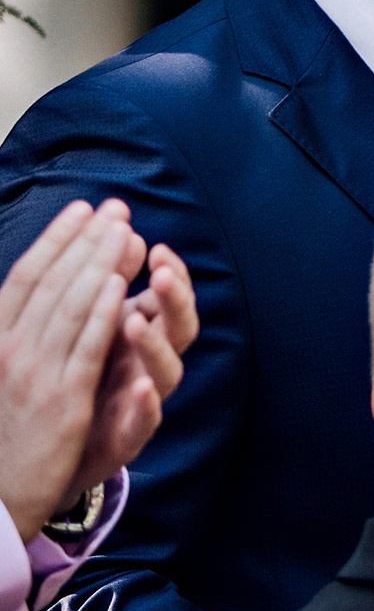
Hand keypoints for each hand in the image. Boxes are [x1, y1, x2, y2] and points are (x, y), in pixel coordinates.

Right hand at [0, 201, 135, 542]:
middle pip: (52, 284)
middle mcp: (9, 349)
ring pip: (71, 308)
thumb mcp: (2, 376)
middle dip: (86, 241)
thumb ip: (18, 335)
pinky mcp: (62, 403)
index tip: (81, 209)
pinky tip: (123, 289)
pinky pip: (85, 350)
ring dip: (100, 266)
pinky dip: (103, 316)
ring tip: (124, 231)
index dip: (55, 240)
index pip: (24, 277)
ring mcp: (34, 374)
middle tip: (116, 207)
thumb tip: (37, 301)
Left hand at [72, 241, 196, 499]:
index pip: (166, 298)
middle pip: (179, 328)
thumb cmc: (73, 380)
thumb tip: (127, 235)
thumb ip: (108, 286)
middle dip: (174, 300)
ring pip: (167, 373)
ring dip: (156, 347)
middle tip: (159, 272)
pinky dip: (148, 406)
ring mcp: (142, 400)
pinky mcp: (129, 436)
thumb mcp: (89, 327)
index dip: (170, 272)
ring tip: (136, 323)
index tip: (155, 246)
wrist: (53, 450)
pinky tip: (141, 389)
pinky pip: (147, 422)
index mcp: (138, 334)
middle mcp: (148, 363)